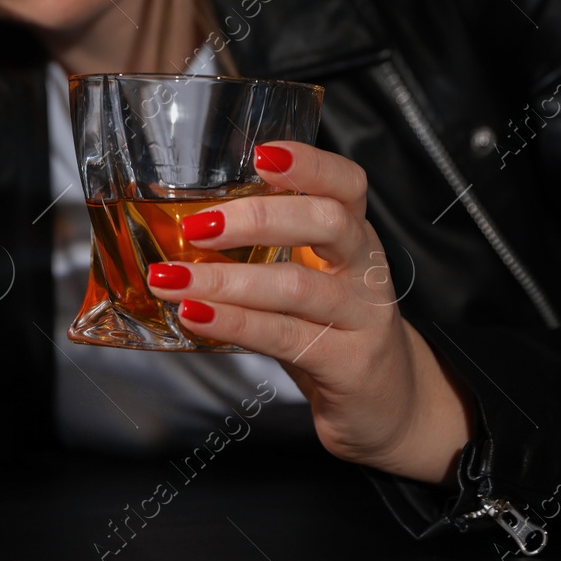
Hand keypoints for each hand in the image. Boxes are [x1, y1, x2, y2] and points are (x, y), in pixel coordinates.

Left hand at [145, 141, 473, 483]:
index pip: (347, 184)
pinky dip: (235, 323)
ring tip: (171, 279)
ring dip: (227, 280)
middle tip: (197, 226)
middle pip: (327, 223)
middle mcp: (367, 269)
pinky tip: (196, 315)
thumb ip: (267, 252)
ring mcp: (363, 318)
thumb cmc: (334, 332)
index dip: (309, 163)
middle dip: (258, 218)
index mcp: (356, 236)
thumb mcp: (312, 279)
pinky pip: (286, 337)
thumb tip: (181, 228)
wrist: (389, 406)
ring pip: (297, 286)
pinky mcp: (350, 365)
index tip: (260, 154)